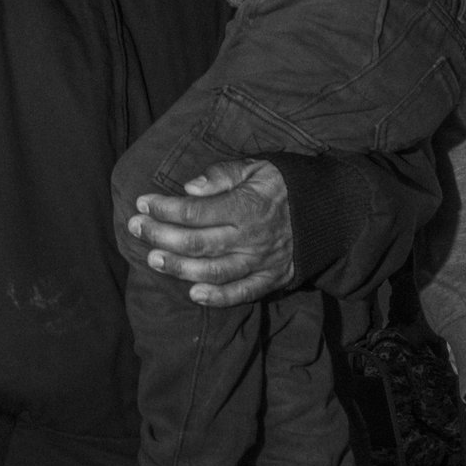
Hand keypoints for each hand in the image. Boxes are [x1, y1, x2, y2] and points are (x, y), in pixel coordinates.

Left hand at [127, 159, 294, 306]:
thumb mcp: (258, 167)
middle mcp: (251, 237)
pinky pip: (241, 294)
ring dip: (179, 268)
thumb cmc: (284, 185)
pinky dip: (217, 298)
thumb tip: (190, 188)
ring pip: (213, 271)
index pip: (195, 211)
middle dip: (160, 236)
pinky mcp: (271, 280)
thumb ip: (223, 175)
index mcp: (247, 206)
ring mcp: (261, 262)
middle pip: (196, 243)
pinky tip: (192, 294)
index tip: (142, 203)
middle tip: (136, 228)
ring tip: (152, 259)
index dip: (164, 208)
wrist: (330, 212)